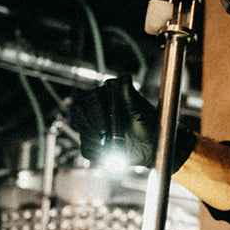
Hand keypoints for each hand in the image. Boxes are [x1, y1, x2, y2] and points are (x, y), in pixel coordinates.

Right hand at [70, 72, 194, 169]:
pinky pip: (86, 150)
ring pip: (82, 134)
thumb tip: (123, 75)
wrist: (151, 146)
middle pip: (78, 116)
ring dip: (95, 143)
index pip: (88, 101)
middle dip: (88, 129)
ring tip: (113, 147)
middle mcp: (96, 110)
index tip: (104, 129)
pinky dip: (97, 154)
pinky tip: (111, 153)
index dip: (93, 115)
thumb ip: (128, 94)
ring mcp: (93, 127)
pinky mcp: (94, 143)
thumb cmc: (148, 124)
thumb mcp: (139, 110)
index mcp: (105, 97)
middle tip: (102, 139)